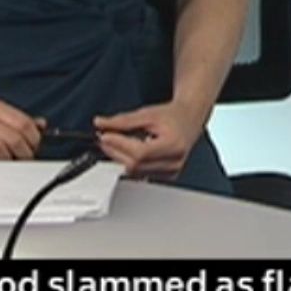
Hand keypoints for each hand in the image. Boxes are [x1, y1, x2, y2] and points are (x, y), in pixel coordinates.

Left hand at [92, 102, 207, 179]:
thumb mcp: (147, 113)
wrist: (189, 120)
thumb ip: (123, 120)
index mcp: (174, 144)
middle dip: (116, 151)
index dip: (119, 145)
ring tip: (119, 142)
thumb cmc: (173, 116)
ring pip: (135, 172)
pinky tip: (131, 151)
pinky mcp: (166, 176)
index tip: (105, 136)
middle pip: (135, 165)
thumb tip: (101, 124)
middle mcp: (174, 161)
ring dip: (121, 158)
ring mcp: (171, 171)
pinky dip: (130, 163)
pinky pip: (140, 175)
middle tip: (106, 137)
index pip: (140, 152)